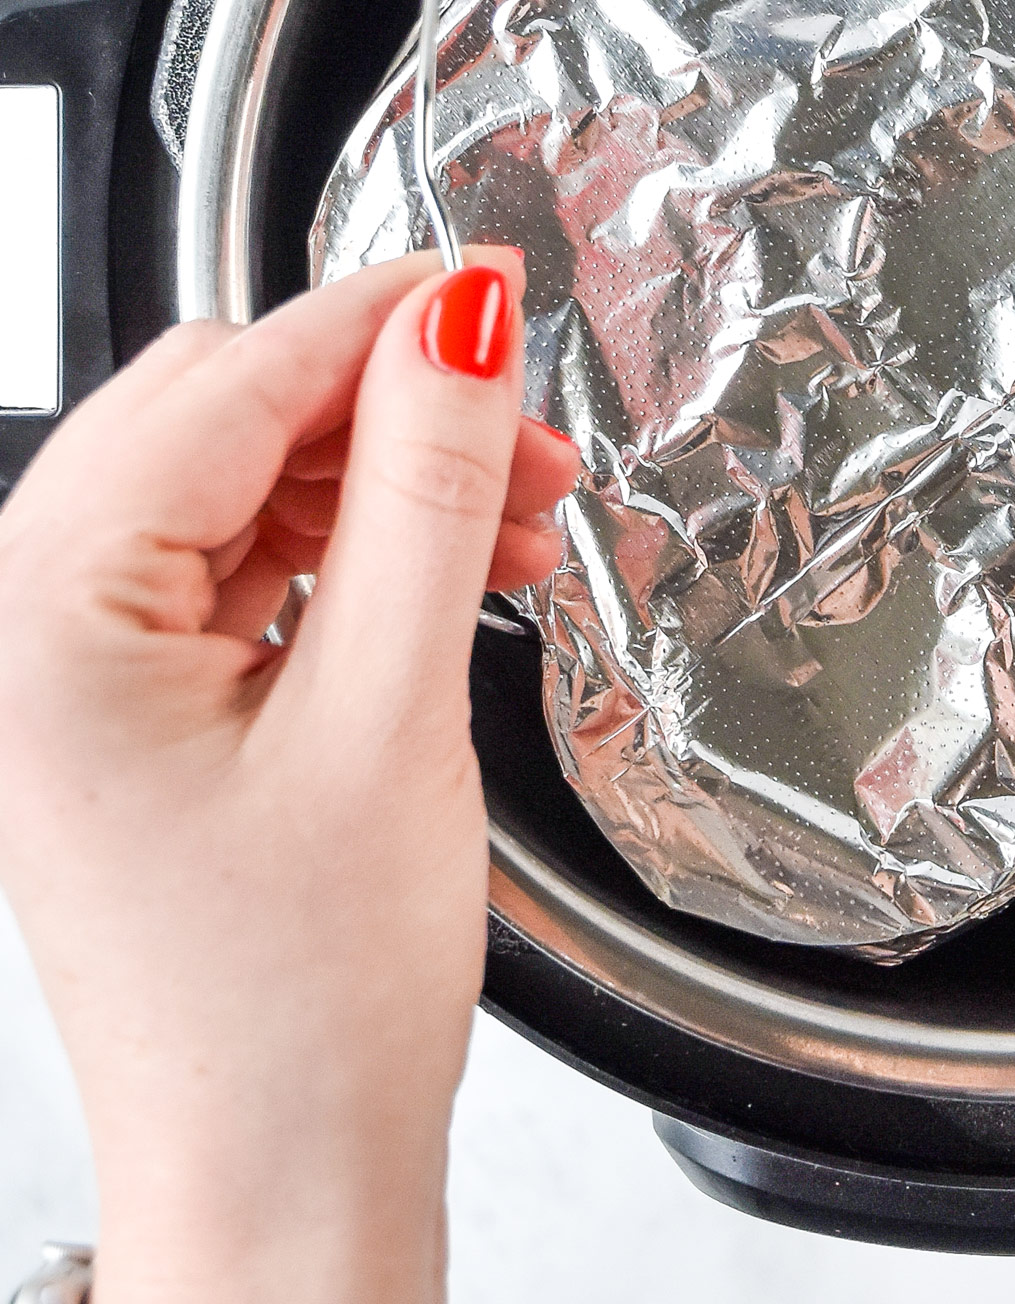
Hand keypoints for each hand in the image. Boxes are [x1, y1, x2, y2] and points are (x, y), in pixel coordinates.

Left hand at [0, 250, 577, 1303]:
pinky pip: (247, 568)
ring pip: (245, 489)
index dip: (375, 318)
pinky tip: (456, 573)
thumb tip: (456, 326)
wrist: (282, 1174)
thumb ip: (428, 493)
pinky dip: (360, 550)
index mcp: (39, 624)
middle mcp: (24, 633)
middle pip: (224, 422)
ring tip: (516, 517)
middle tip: (525, 431)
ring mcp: (72, 674)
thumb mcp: (389, 714)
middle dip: (389, 408)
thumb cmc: (301, 1003)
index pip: (225, 388)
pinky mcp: (134, 710)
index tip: (491, 278)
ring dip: (387, 480)